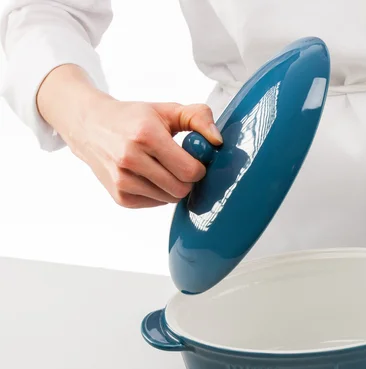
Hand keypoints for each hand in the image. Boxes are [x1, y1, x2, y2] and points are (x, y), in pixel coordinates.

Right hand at [67, 98, 222, 207]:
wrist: (90, 126)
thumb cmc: (135, 118)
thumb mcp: (167, 110)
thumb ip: (199, 117)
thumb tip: (218, 141)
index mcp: (146, 136)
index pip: (189, 170)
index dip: (199, 167)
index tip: (194, 157)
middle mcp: (130, 159)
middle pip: (181, 189)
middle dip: (189, 179)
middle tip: (181, 164)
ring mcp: (122, 181)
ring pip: (170, 199)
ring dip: (174, 187)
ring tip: (164, 168)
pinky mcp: (119, 197)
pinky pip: (156, 204)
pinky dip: (159, 193)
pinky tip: (150, 176)